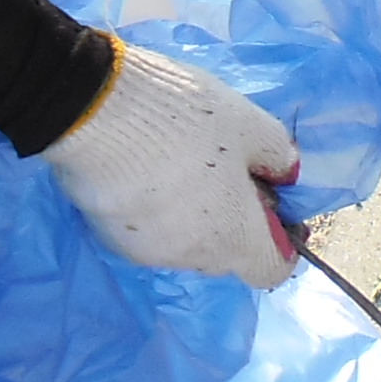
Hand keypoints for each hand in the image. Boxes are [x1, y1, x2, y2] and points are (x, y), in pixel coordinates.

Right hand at [41, 40, 300, 285]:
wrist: (93, 111)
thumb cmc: (186, 120)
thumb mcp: (250, 123)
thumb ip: (279, 155)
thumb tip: (286, 175)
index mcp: (236, 239)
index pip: (272, 270)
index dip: (281, 241)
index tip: (272, 202)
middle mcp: (194, 259)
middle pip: (228, 253)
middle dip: (235, 220)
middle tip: (225, 169)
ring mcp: (147, 253)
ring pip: (186, 243)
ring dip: (193, 215)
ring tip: (179, 163)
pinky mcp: (110, 238)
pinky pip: (149, 232)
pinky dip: (156, 210)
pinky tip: (144, 168)